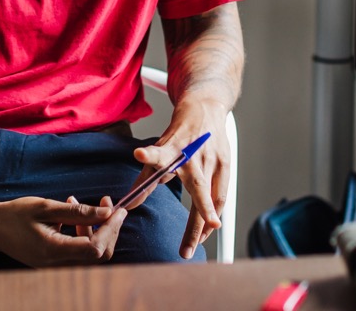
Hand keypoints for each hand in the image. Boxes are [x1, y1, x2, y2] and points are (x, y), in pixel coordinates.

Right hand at [0, 195, 125, 266]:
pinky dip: (82, 235)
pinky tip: (72, 215)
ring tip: (79, 202)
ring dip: (94, 230)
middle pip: (97, 256)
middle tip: (108, 205)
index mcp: (54, 251)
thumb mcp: (46, 207)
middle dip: (107, 229)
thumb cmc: (15, 214)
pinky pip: (78, 253)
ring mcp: (54, 267)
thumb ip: (77, 212)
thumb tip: (106, 213)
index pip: (95, 249)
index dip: (111, 230)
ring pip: (89, 255)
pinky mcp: (53, 263)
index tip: (118, 210)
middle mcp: (55, 265)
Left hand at [131, 103, 229, 258]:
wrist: (206, 108)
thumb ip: (146, 178)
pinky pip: (222, 196)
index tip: (139, 154)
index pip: (160, 153)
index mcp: (174, 148)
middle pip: (198, 191)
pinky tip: (208, 229)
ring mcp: (213, 160)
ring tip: (193, 246)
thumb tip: (129, 204)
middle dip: (196, 221)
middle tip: (187, 249)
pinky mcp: (226, 164)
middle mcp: (195, 155)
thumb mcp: (160, 149)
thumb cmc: (180, 133)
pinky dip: (213, 214)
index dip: (149, 156)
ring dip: (204, 225)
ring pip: (213, 199)